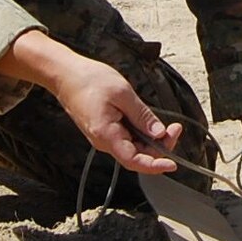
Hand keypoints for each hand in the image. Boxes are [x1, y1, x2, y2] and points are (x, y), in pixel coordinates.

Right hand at [5, 31, 183, 175]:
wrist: (65, 74)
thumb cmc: (89, 80)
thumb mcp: (123, 94)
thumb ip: (142, 115)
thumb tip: (159, 133)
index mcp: (107, 135)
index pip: (134, 161)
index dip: (155, 166)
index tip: (173, 164)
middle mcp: (104, 141)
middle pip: (137, 155)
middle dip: (160, 146)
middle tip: (176, 129)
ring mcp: (104, 136)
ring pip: (133, 147)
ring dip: (152, 139)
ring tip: (167, 125)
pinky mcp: (104, 129)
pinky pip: (127, 137)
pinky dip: (141, 133)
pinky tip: (147, 121)